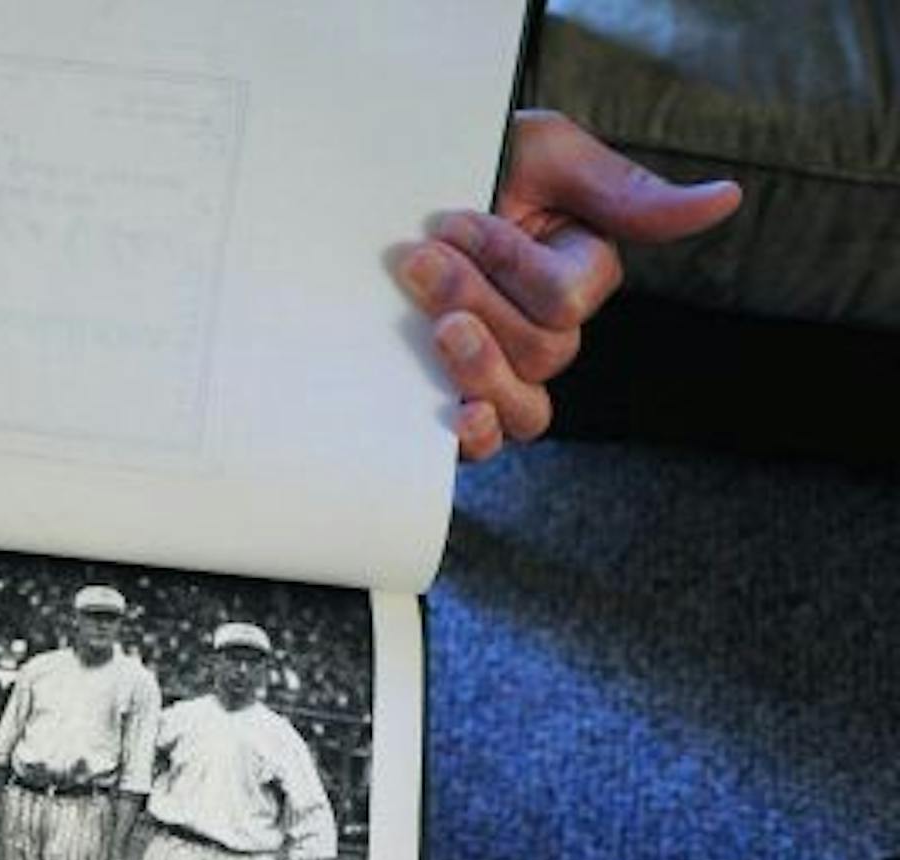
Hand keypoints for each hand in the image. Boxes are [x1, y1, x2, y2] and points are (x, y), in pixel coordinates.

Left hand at [397, 110, 741, 460]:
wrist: (394, 187)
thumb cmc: (477, 163)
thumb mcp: (547, 156)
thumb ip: (625, 191)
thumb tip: (726, 199)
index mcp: (577, 277)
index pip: (563, 301)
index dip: (507, 264)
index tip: (452, 219)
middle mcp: (547, 332)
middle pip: (543, 354)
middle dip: (475, 302)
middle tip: (420, 260)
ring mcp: (501, 370)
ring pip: (523, 407)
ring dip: (477, 369)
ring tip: (433, 327)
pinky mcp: (453, 399)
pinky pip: (483, 443)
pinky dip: (475, 439)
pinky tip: (458, 418)